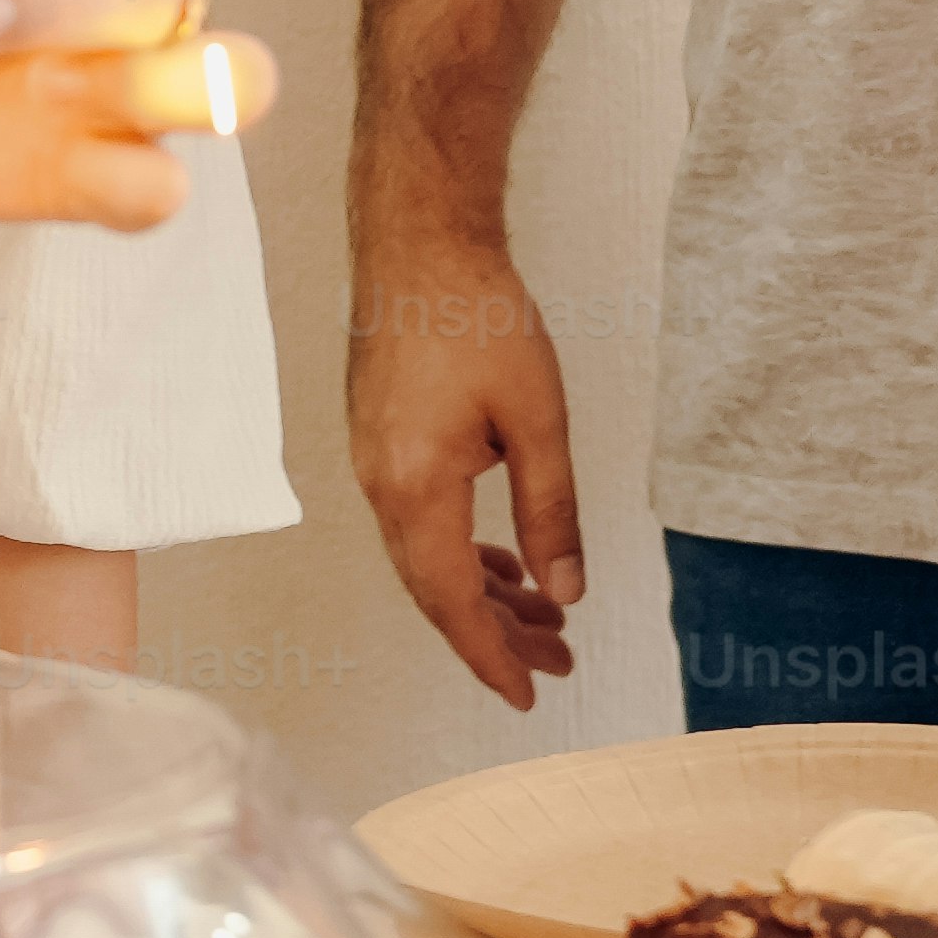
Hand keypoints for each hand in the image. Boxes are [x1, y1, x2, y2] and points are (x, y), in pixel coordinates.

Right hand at [349, 229, 582, 703]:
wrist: (418, 243)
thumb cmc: (476, 317)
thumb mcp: (537, 420)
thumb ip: (551, 513)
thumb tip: (565, 592)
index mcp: (415, 489)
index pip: (452, 600)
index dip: (490, 655)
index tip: (528, 694)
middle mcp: (380, 485)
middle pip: (434, 589)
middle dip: (494, 633)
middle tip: (557, 661)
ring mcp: (373, 462)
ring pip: (425, 556)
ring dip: (481, 593)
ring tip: (544, 618)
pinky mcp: (379, 439)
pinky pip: (417, 521)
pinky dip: (460, 551)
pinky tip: (502, 561)